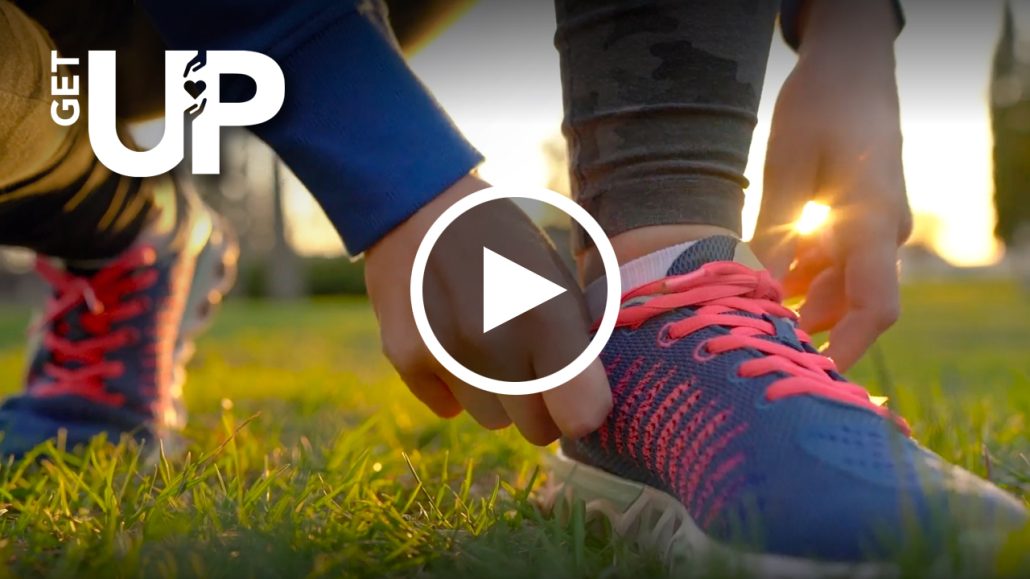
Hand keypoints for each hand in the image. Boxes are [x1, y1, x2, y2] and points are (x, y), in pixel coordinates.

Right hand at [364, 174, 611, 444]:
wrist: (416, 202)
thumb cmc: (501, 238)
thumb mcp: (556, 275)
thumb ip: (576, 341)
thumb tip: (591, 404)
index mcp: (545, 314)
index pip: (581, 416)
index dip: (583, 409)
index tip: (578, 392)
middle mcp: (494, 342)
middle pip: (536, 430)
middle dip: (542, 407)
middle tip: (534, 366)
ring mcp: (444, 354)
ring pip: (492, 421)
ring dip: (498, 397)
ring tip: (490, 346)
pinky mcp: (406, 359)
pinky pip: (448, 408)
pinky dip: (456, 387)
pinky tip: (453, 342)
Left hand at [751, 0, 911, 370]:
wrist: (852, 65)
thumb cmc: (818, 107)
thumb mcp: (786, 169)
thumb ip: (776, 234)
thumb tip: (759, 296)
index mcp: (871, 222)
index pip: (876, 307)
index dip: (848, 350)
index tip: (811, 379)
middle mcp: (881, 232)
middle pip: (850, 303)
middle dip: (805, 329)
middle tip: (750, 346)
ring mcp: (873, 225)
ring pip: (838, 284)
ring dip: (798, 299)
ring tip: (743, 313)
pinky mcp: (859, 217)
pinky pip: (834, 260)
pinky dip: (801, 273)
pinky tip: (760, 276)